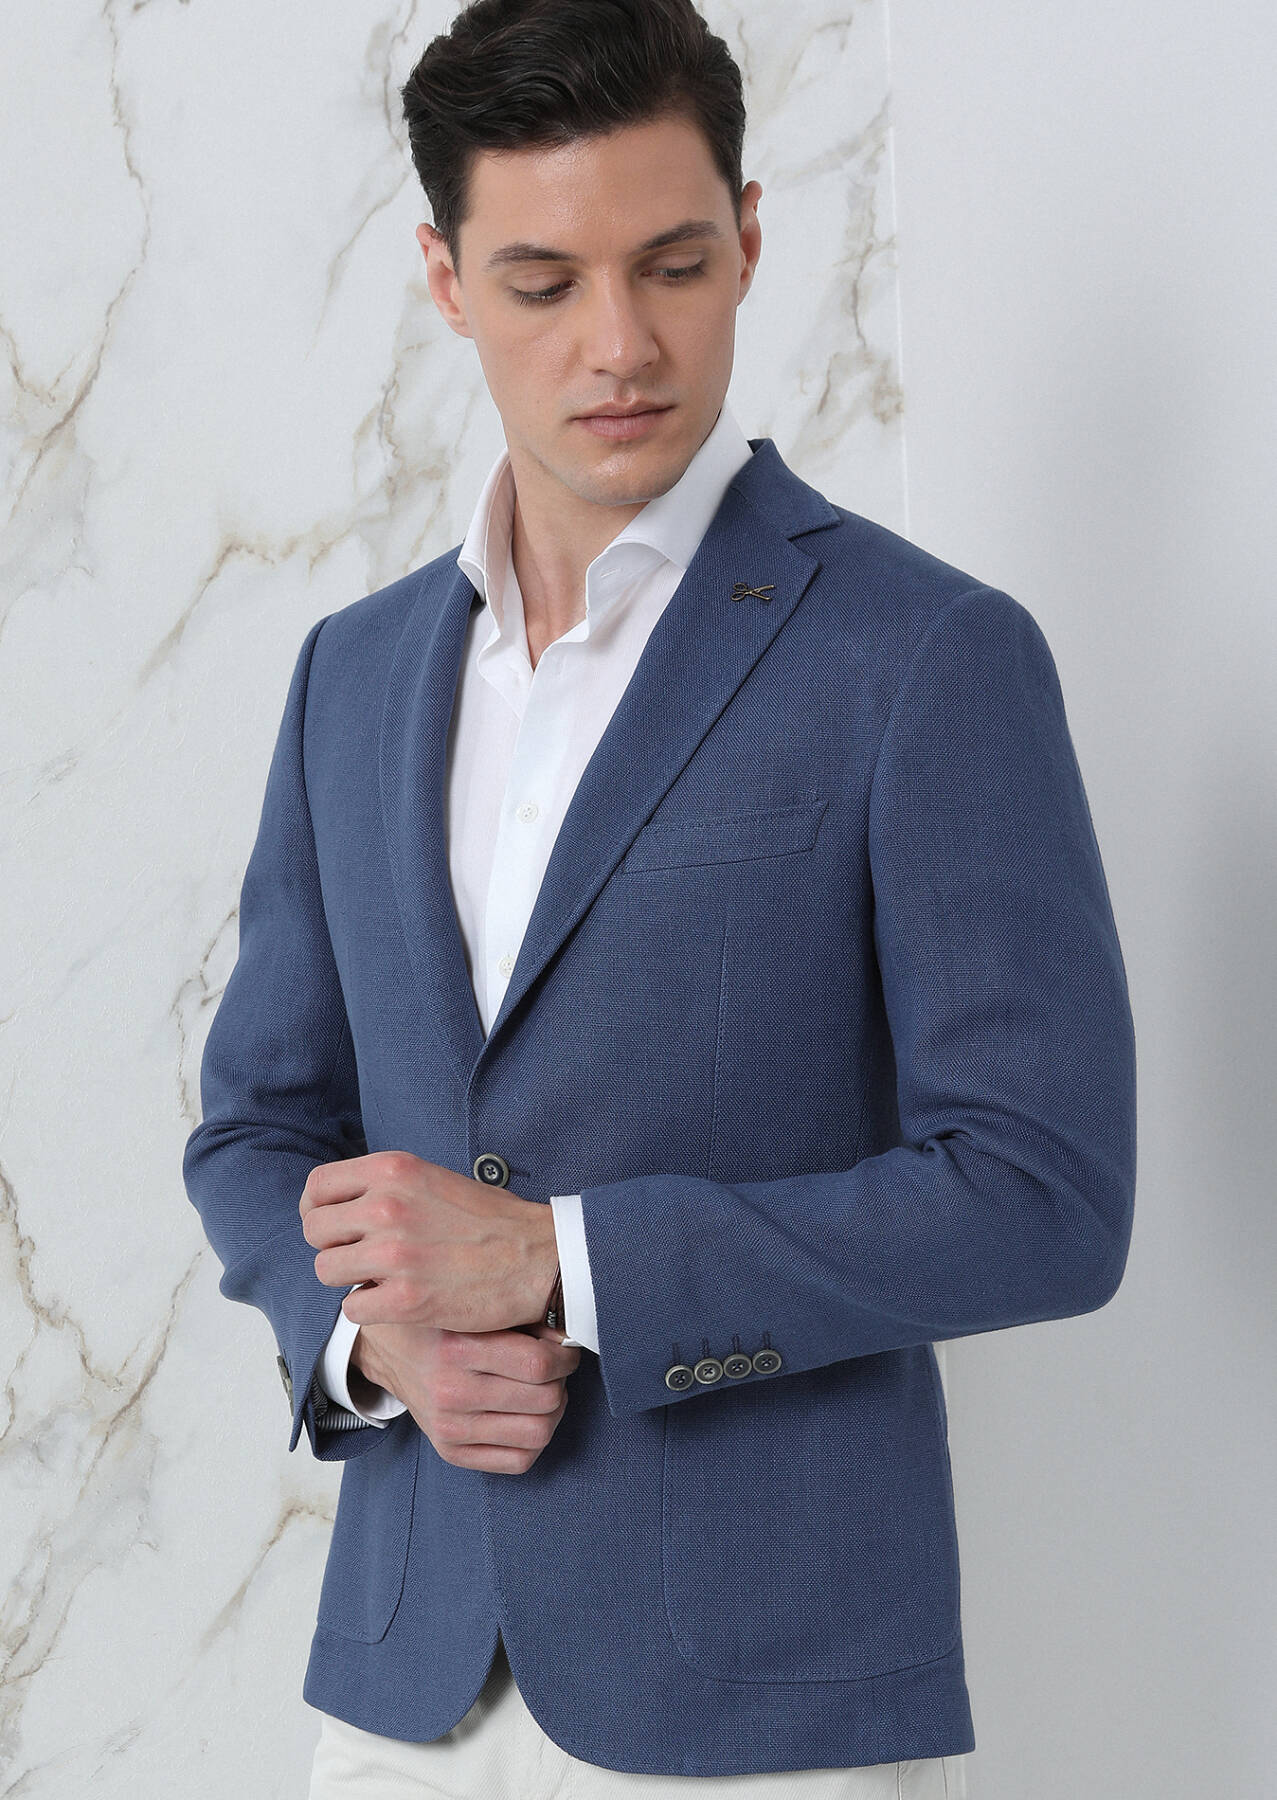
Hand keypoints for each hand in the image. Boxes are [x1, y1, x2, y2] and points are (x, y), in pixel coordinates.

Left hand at [299, 1150, 557, 1334]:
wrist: (541, 1257)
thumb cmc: (491, 1221)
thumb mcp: (433, 1178)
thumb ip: (388, 1186)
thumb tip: (344, 1203)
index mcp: (393, 1169)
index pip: (317, 1187)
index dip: (317, 1210)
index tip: (334, 1227)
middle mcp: (387, 1205)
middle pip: (315, 1231)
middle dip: (333, 1247)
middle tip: (361, 1259)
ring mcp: (393, 1254)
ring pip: (326, 1271)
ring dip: (349, 1280)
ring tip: (380, 1281)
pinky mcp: (404, 1299)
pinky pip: (352, 1309)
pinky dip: (369, 1310)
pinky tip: (395, 1303)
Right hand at [351, 1316, 581, 1473]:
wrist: (389, 1349)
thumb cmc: (442, 1320)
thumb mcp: (473, 1305)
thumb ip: (519, 1317)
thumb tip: (569, 1338)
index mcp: (456, 1348)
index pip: (538, 1364)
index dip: (565, 1356)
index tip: (564, 1348)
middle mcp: (450, 1392)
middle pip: (545, 1400)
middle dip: (561, 1381)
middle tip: (554, 1367)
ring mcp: (449, 1427)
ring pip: (539, 1433)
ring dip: (553, 1411)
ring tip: (542, 1390)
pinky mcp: (450, 1451)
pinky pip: (519, 1461)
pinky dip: (534, 1439)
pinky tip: (525, 1414)